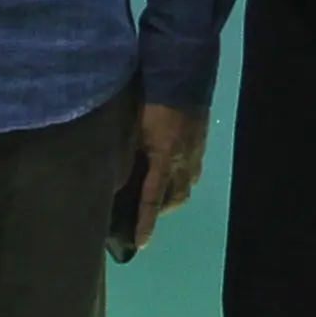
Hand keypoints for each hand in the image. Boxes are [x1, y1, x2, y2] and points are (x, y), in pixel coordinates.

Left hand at [128, 101, 209, 252]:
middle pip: (175, 198)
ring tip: (155, 194)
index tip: (140, 244)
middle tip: (143, 214)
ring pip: (186, 186)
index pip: (153, 199)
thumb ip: (124, 157)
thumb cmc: (153, 101)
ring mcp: (196, 152)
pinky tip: (169, 171)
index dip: (145, 223)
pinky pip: (191, 170)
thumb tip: (114, 184)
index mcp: (165, 160)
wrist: (184, 72)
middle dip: (160, 211)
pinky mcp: (200, 142)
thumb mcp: (132, 128)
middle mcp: (185, 162)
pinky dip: (179, 178)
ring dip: (171, 195)